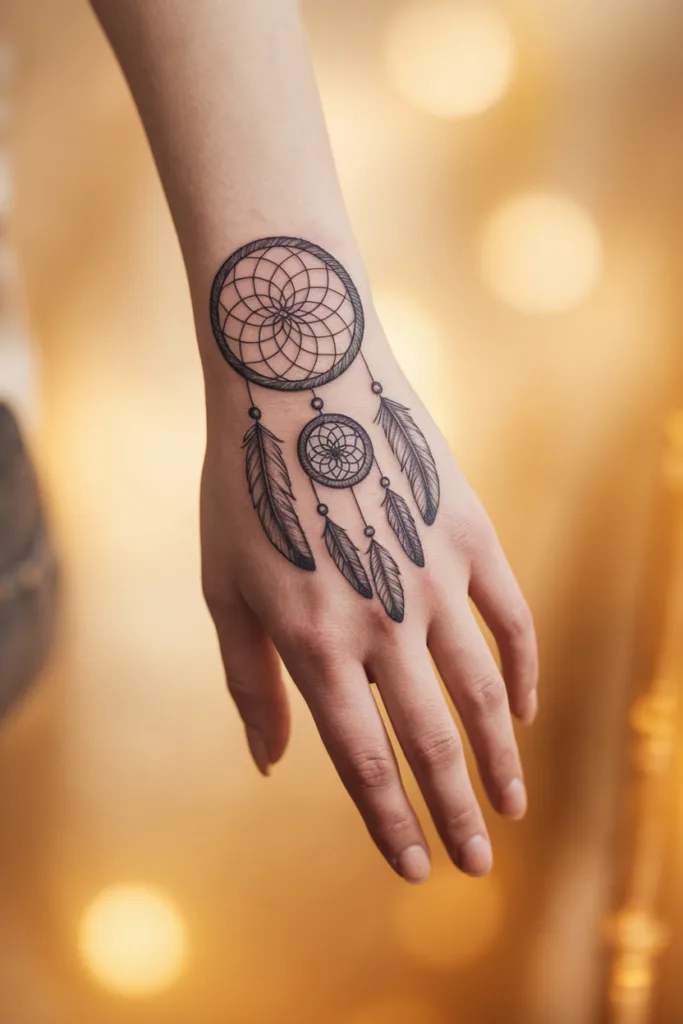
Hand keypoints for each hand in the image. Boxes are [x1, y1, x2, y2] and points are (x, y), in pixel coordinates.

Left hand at [199, 311, 537, 884]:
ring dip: (499, 758)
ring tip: (510, 806)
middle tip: (475, 865)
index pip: (362, 760)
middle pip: (430, 741)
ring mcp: (434, 580)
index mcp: (314, 642)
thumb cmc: (247, 486)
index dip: (389, 822)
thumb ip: (247, 679)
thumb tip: (268, 763)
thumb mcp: (224, 586)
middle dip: (454, 812)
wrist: (299, 381)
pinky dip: (522, 670)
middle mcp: (382, 624)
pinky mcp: (470, 536)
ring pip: (483, 692)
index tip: (411, 869)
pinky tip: (523, 709)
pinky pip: (511, 619)